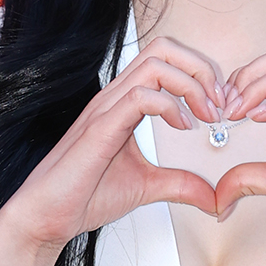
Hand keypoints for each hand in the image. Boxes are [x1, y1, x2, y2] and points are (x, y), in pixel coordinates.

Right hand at [0, 39, 220, 264]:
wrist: (46, 217)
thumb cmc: (85, 196)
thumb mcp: (147, 187)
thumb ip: (180, 184)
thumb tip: (213, 196)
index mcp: (125, 102)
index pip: (166, 59)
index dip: (200, 74)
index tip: (219, 108)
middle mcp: (115, 96)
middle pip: (164, 48)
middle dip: (201, 68)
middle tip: (218, 104)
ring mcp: (106, 108)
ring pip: (155, 63)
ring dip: (191, 85)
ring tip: (206, 116)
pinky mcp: (100, 128)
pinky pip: (140, 96)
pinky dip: (171, 106)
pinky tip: (183, 128)